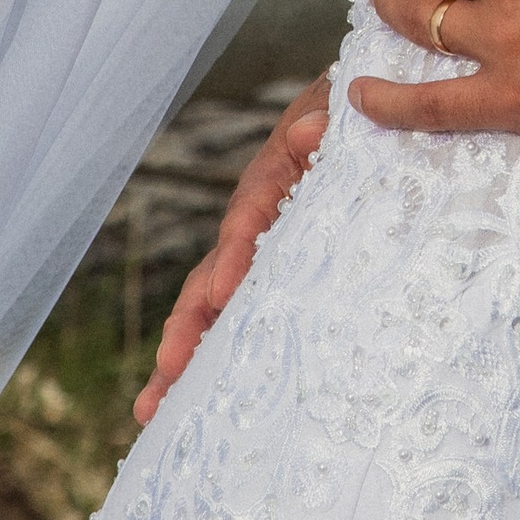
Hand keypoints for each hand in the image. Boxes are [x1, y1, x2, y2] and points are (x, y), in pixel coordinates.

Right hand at [132, 70, 330, 424]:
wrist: (368, 116)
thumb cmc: (353, 116)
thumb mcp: (343, 111)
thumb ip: (328, 120)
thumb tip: (309, 134)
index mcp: (275, 178)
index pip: (250, 215)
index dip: (236, 253)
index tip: (225, 291)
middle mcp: (255, 223)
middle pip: (214, 274)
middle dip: (189, 324)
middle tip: (168, 370)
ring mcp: (260, 257)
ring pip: (215, 309)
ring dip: (186, 356)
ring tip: (151, 409)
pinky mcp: (278, 283)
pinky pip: (245, 322)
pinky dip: (218, 360)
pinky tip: (189, 408)